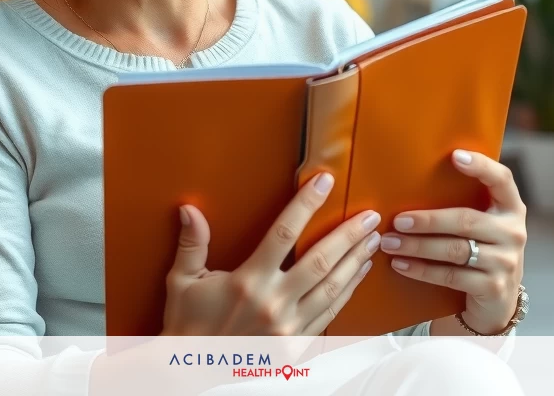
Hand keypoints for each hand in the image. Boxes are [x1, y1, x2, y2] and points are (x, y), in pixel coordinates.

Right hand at [161, 172, 380, 335]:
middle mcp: (272, 303)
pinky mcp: (295, 347)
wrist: (190, 371)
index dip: (306, 205)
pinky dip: (347, 292)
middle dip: (348, 235)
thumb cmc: (187, 322)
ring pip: (332, 289)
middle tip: (370, 216)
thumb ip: (192, 244)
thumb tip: (189, 208)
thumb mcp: (182, 281)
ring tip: (372, 239)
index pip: (284, 233)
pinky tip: (358, 274)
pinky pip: (329, 315)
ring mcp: (287, 328)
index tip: (324, 182)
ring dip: (355, 261)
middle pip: (320, 261)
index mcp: (247, 281)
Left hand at [379, 149, 525, 334]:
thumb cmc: (481, 250)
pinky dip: (422, 270)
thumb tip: (413, 178)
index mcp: (511, 208)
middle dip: (427, 220)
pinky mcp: (493, 288)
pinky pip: (451, 276)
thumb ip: (464, 203)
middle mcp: (513, 232)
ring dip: (418, 246)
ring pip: (455, 250)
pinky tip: (401, 265)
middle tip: (397, 220)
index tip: (455, 156)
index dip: (482, 166)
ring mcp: (506, 262)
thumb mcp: (483, 225)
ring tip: (390, 243)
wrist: (498, 301)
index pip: (502, 180)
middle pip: (466, 220)